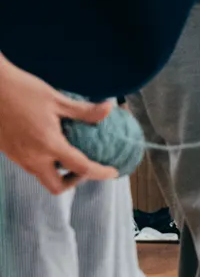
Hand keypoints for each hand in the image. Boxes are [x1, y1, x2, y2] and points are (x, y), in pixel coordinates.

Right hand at [0, 54, 116, 193]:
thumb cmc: (21, 90)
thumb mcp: (57, 99)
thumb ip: (84, 111)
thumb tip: (108, 109)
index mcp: (48, 145)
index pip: (81, 168)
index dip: (101, 172)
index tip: (113, 172)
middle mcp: (31, 157)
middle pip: (56, 186)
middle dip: (74, 181)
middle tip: (84, 165)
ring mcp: (17, 157)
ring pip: (41, 176)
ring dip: (58, 172)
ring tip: (68, 152)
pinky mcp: (8, 152)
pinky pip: (30, 166)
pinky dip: (44, 162)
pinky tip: (49, 143)